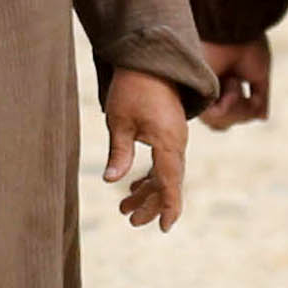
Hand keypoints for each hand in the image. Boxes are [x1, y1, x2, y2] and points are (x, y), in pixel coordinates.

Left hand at [100, 70, 189, 231]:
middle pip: (167, 183)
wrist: (149, 59)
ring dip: (147, 191)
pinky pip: (163, 162)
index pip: (170, 183)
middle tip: (128, 218)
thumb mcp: (119, 121)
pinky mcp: (168, 133)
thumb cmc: (132, 88)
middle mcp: (176, 144)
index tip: (164, 228)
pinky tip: (134, 185)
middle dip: (150, 204)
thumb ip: (119, 153)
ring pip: (164, 174)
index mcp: (168, 143)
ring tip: (124, 208)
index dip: (168, 207)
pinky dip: (150, 176)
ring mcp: (174, 139)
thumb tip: (111, 181)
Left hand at [198, 38, 275, 132]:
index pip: (227, 117)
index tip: (251, 95)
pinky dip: (230, 104)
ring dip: (237, 107)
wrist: (235, 28)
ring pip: (220, 123)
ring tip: (235, 81)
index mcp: (218, 86)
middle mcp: (206, 91)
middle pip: (222, 124)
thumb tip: (262, 118)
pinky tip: (232, 82)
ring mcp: (199, 93)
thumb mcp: (258, 76)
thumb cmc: (246, 44)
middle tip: (244, 90)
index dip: (242, 113)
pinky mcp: (194, 92)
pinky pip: (215, 116)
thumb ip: (259, 98)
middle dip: (240, 113)